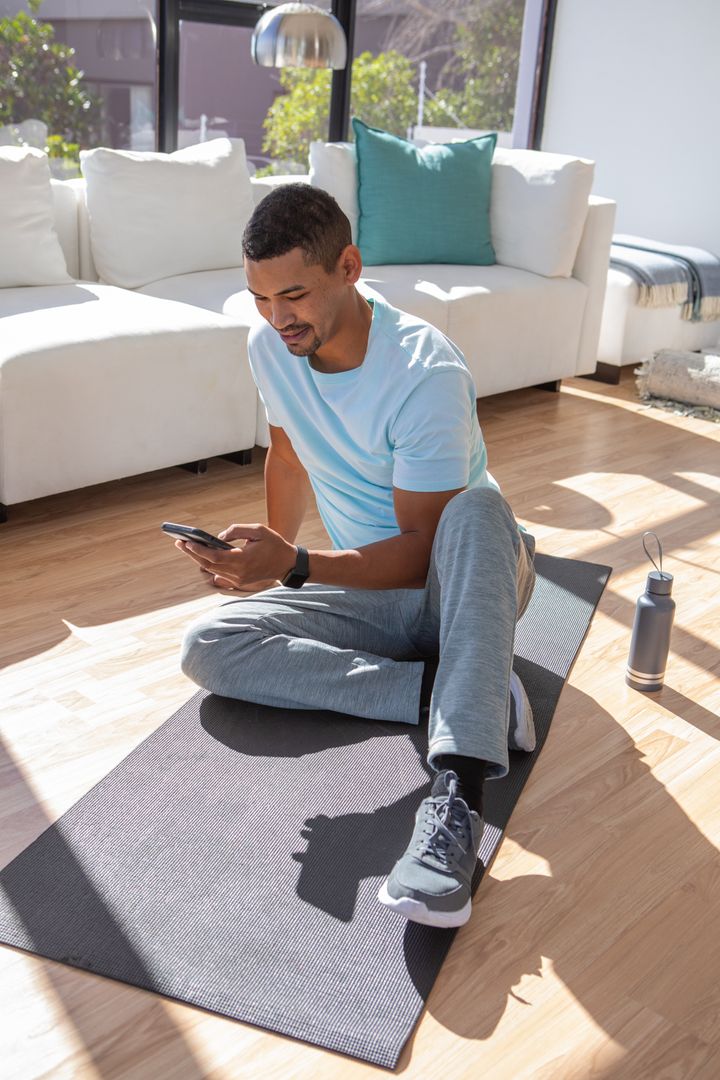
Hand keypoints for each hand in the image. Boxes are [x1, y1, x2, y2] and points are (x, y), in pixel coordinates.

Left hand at [175, 522, 296, 590]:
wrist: (288, 564)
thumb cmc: (274, 544)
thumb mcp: (258, 530)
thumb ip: (236, 531)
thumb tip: (219, 536)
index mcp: (243, 560)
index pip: (215, 557)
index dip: (199, 550)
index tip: (187, 542)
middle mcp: (239, 573)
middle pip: (209, 565)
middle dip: (192, 553)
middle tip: (179, 542)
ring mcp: (238, 580)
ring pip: (212, 570)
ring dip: (198, 558)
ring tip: (186, 546)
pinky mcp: (239, 582)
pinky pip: (219, 573)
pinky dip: (209, 563)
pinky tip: (201, 554)